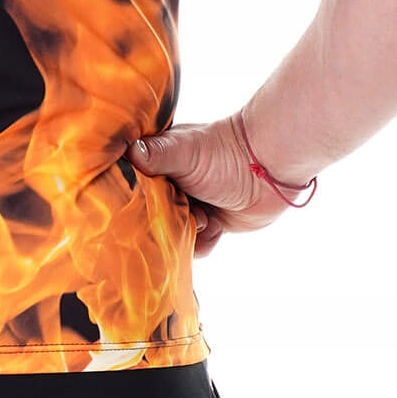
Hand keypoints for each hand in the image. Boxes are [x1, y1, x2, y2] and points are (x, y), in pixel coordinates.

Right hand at [130, 112, 293, 255]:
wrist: (268, 171)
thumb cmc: (224, 153)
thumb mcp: (183, 150)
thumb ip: (155, 153)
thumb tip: (128, 151)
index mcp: (157, 164)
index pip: (131, 187)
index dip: (133, 199)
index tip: (142, 205)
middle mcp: (169, 186)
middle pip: (148, 215)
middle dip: (163, 221)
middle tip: (182, 212)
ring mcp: (188, 207)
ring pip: (170, 234)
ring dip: (186, 233)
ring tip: (205, 217)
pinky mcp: (208, 226)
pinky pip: (193, 247)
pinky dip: (203, 242)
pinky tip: (216, 226)